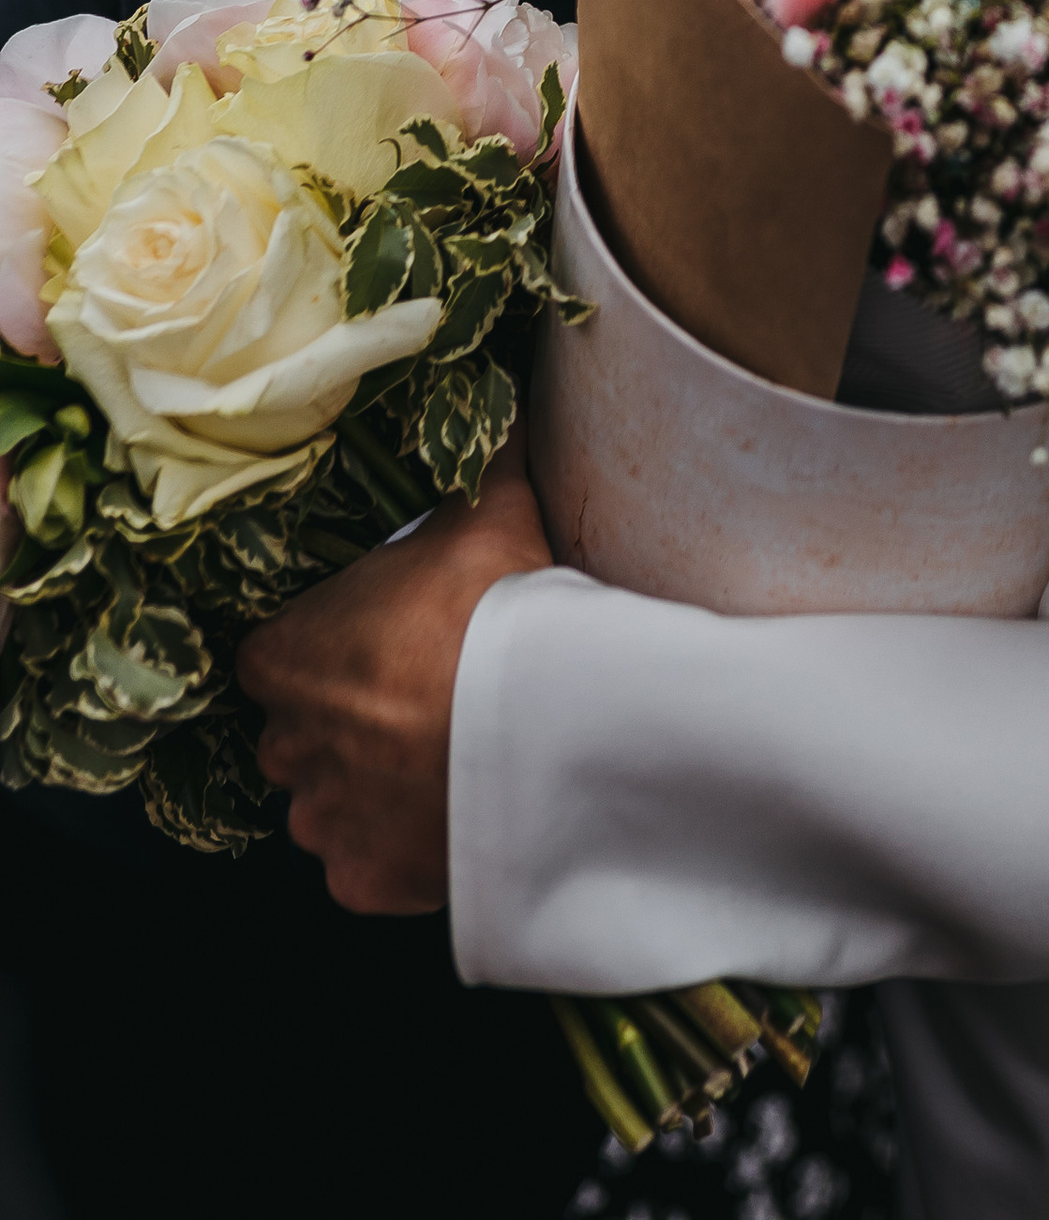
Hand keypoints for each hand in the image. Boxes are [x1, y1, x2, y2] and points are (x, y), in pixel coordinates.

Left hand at [235, 437, 552, 913]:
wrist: (540, 726)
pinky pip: (368, 867)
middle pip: (299, 735)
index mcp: (286, 656)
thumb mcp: (489, 510)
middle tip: (421, 701)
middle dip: (347, 725)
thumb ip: (482, 458)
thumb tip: (509, 400)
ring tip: (443, 760)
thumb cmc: (493, 610)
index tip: (380, 646)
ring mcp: (322, 819)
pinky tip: (451, 813)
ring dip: (370, 790)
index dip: (327, 652)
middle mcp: (285, 744)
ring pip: (329, 807)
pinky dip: (400, 850)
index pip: (276, 658)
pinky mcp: (363, 881)